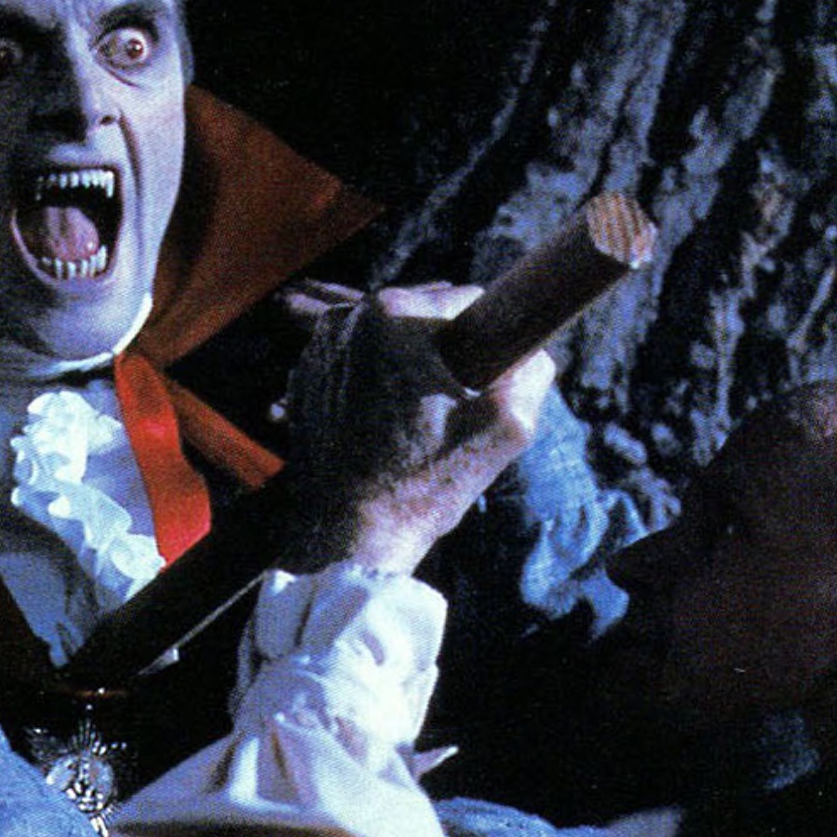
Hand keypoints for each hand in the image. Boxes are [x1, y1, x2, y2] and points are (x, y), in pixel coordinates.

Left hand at [283, 283, 555, 574]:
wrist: (350, 535)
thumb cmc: (423, 482)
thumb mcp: (506, 427)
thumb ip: (532, 373)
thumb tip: (531, 353)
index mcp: (393, 315)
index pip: (466, 301)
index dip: (487, 343)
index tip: (481, 384)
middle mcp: (346, 320)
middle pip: (424, 316)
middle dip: (445, 352)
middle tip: (450, 409)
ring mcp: (318, 349)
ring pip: (388, 340)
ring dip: (408, 366)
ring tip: (415, 423)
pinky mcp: (304, 379)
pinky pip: (357, 363)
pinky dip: (375, 383)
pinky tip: (385, 427)